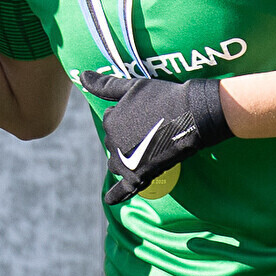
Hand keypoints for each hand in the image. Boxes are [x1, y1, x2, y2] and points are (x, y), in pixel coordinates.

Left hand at [74, 67, 232, 205]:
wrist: (195, 112)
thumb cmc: (165, 96)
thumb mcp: (133, 87)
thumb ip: (105, 85)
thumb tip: (81, 76)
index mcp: (110, 121)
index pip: (111, 122)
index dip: (128, 119)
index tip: (145, 115)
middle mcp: (114, 141)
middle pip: (114, 143)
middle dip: (127, 140)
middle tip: (150, 131)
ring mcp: (127, 160)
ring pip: (117, 163)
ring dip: (126, 161)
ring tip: (145, 151)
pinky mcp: (142, 174)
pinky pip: (126, 188)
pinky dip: (118, 194)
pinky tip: (110, 200)